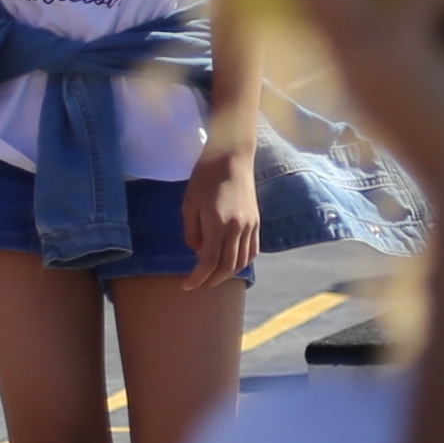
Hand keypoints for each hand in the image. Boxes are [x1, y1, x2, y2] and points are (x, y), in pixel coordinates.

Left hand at [179, 139, 248, 283]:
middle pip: (227, 267)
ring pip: (242, 262)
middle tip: (199, 284)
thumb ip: (192, 232)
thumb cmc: (204, 178)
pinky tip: (231, 264)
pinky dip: (242, 262)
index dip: (198, 277)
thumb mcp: (189, 204)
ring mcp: (250, 226)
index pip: (209, 262)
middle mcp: (238, 229)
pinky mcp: (256, 222)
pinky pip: (252, 251)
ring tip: (213, 277)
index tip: (187, 286)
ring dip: (227, 274)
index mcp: (218, 224)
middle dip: (212, 280)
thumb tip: (198, 251)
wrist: (231, 157)